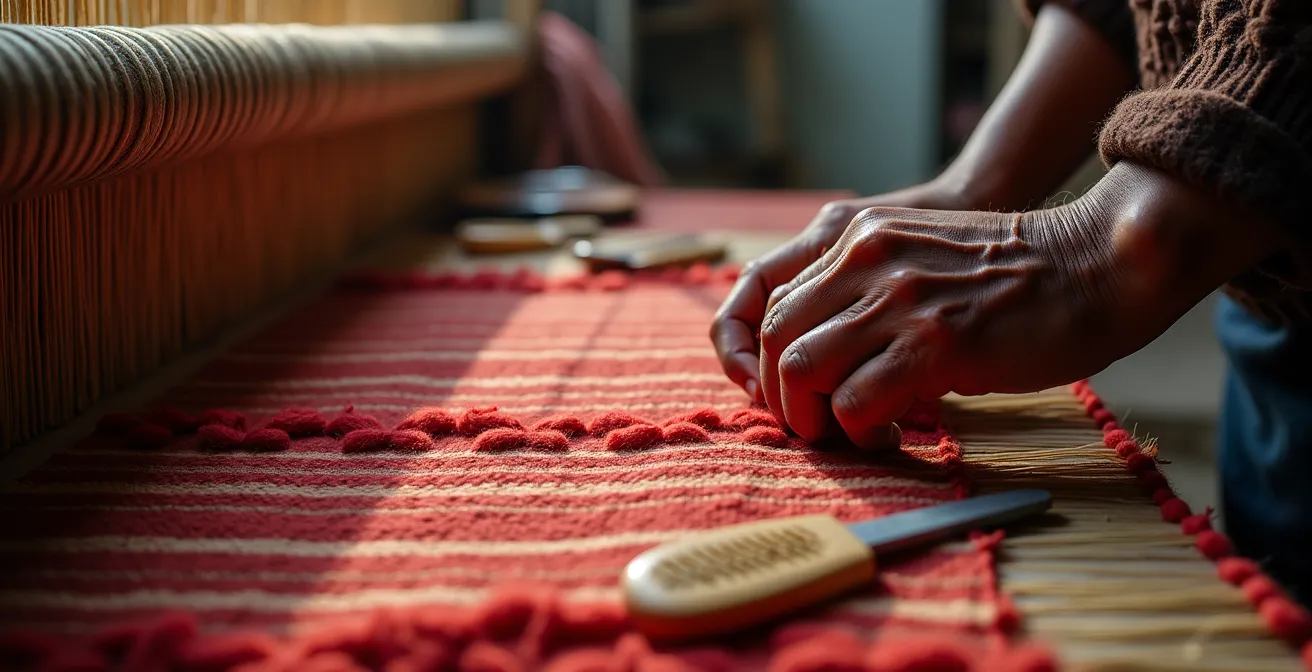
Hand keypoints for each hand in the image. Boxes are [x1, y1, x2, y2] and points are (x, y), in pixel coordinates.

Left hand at [756, 163, 1280, 448]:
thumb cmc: (1014, 274)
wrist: (1095, 262)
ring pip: (799, 370)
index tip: (775, 392)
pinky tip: (890, 436)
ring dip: (812, 417)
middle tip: (815, 425)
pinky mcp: (933, 342)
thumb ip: (864, 287)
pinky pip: (855, 402)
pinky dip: (859, 432)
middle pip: (773, 339)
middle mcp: (866, 258)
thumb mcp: (919, 255)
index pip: (764, 298)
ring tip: (847, 434)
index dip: (753, 356)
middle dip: (781, 396)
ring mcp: (897, 298)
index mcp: (857, 235)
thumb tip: (821, 352)